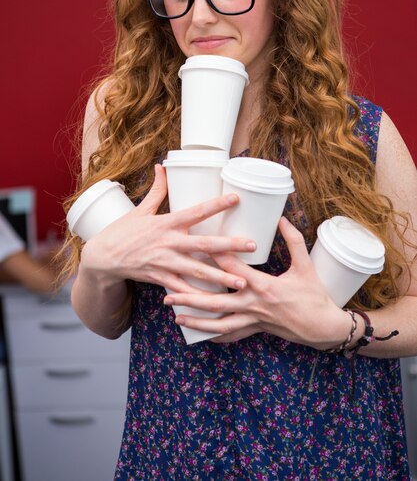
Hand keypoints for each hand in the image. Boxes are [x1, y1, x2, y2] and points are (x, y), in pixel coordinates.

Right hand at [79, 165, 256, 293]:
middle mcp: (168, 243)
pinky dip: (198, 296)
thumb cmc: (122, 231)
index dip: (217, 204)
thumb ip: (157, 190)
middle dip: (229, 246)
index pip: (196, 211)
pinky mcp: (160, 279)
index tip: (237, 198)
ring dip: (221, 277)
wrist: (102, 258)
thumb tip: (162, 166)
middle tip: (252, 246)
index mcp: (166, 223)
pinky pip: (183, 290)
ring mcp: (165, 263)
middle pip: (204, 244)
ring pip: (198, 271)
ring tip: (242, 281)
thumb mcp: (140, 209)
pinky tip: (216, 302)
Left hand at [163, 216, 351, 347]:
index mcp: (264, 286)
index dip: (215, 257)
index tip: (196, 244)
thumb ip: (293, 240)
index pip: (233, 269)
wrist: (323, 328)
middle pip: (216, 302)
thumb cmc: (315, 296)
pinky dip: (214, 334)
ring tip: (176, 315)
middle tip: (168, 293)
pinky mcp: (255, 329)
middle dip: (191, 297)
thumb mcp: (306, 266)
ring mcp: (253, 320)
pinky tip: (198, 333)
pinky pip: (231, 334)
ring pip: (218, 323)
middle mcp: (253, 305)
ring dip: (196, 320)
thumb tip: (281, 218)